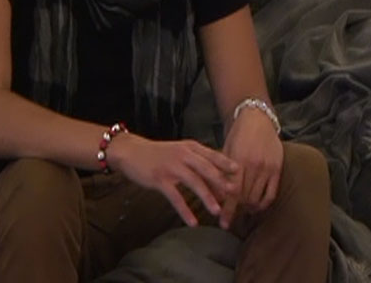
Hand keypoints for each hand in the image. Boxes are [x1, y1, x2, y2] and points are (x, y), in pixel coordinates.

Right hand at [107, 134, 239, 226]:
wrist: (130, 151)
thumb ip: (196, 161)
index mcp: (189, 147)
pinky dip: (185, 210)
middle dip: (221, 182)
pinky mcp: (160, 179)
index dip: (226, 164)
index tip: (240, 173)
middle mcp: (182, 155)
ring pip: (194, 183)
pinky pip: (175, 197)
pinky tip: (192, 222)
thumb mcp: (179, 151)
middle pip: (206, 168)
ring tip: (217, 211)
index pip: (212, 155)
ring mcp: (171, 167)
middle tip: (235, 194)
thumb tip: (217, 178)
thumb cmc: (157, 154)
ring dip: (207, 197)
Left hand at [220, 107, 282, 226]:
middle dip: (237, 209)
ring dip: (248, 207)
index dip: (228, 210)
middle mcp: (254, 166)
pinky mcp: (277, 169)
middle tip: (231, 215)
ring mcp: (267, 168)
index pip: (232, 192)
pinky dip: (263, 204)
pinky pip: (271, 194)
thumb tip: (212, 195)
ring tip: (242, 210)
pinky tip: (256, 206)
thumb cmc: (238, 135)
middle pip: (244, 198)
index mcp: (238, 160)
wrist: (257, 119)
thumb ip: (221, 172)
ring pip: (257, 198)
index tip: (223, 223)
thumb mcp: (226, 151)